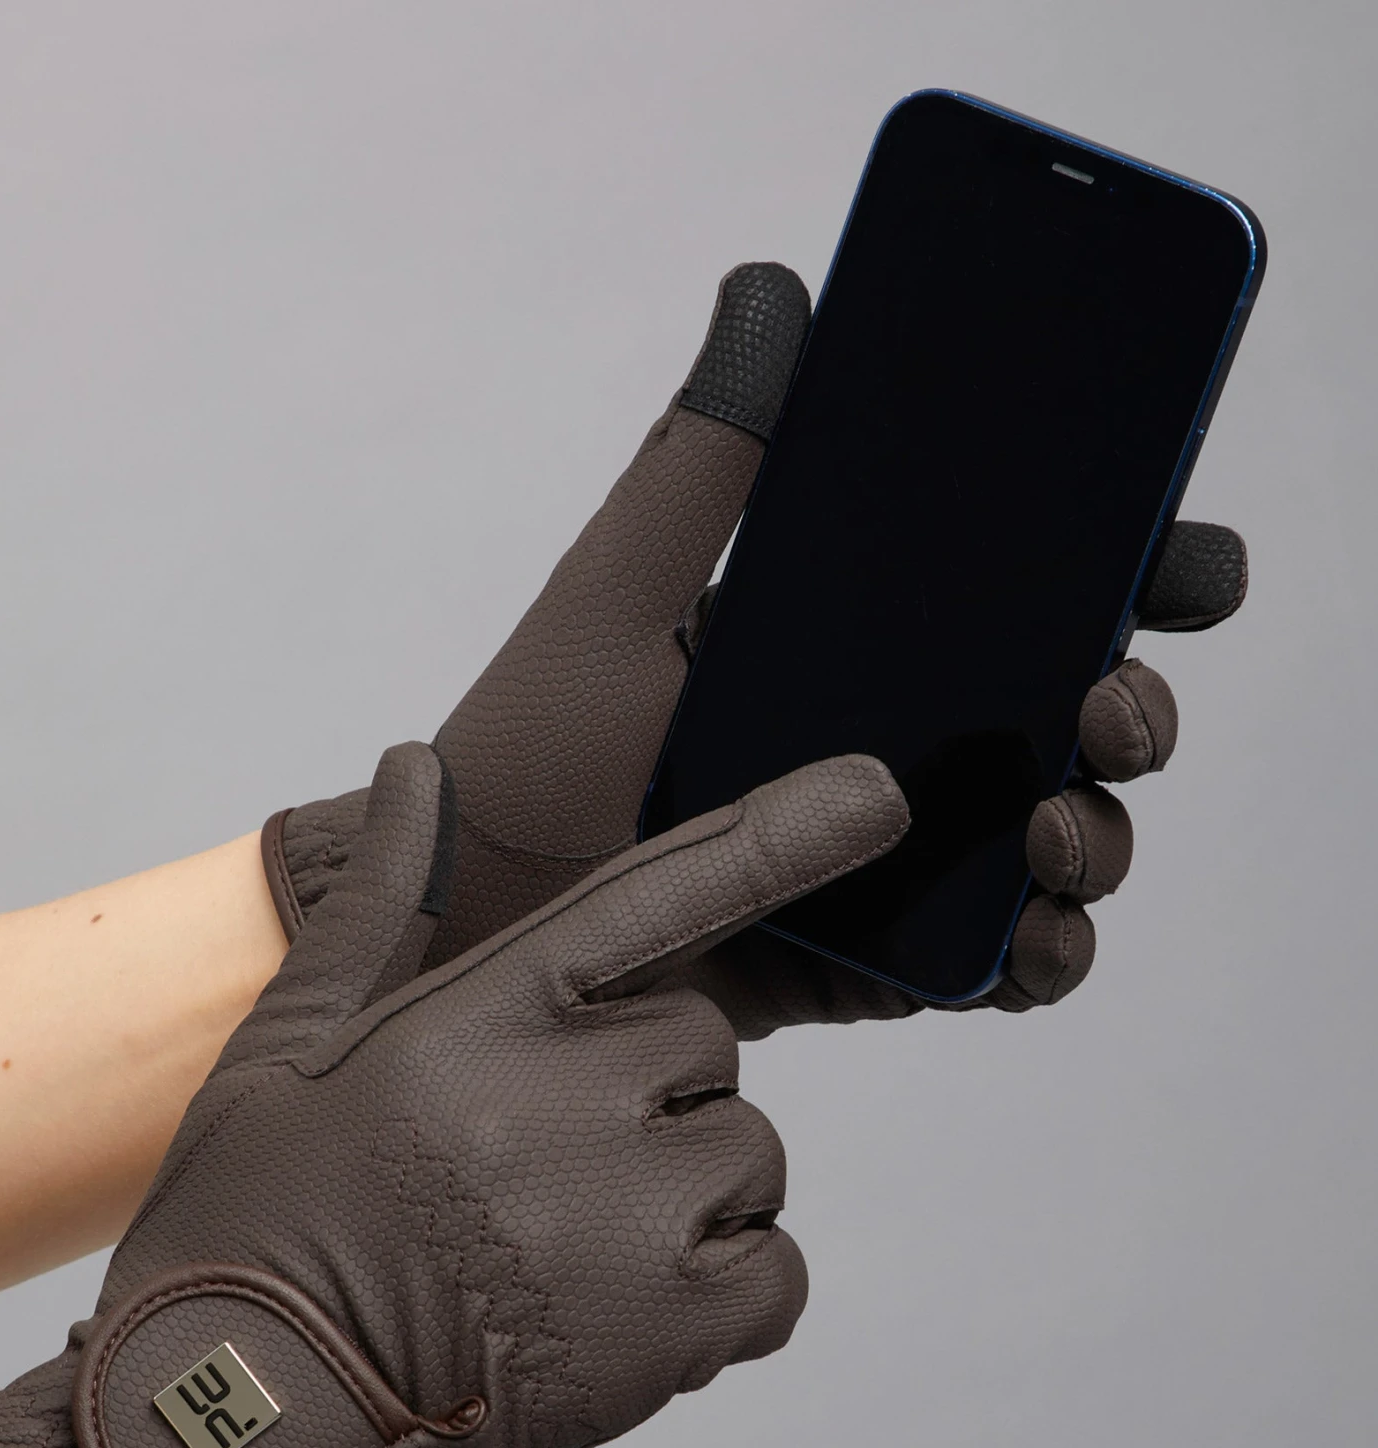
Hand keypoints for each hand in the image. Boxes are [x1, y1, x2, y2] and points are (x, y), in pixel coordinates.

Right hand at [0, 748, 907, 1447]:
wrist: (224, 1435)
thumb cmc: (248, 1230)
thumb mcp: (289, 1046)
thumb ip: (382, 899)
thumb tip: (413, 765)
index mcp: (479, 1014)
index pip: (657, 897)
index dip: (776, 837)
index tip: (875, 792)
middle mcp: (565, 1098)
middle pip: (704, 1043)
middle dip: (652, 1090)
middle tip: (543, 1167)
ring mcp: (623, 1218)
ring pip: (745, 1154)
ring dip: (688, 1193)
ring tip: (560, 1255)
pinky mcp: (661, 1336)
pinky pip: (774, 1273)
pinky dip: (726, 1291)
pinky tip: (620, 1316)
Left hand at [264, 264, 1248, 1033]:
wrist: (474, 917)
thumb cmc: (533, 745)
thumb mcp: (619, 588)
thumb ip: (707, 460)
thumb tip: (775, 286)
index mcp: (853, 643)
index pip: (1023, 596)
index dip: (1122, 572)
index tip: (1172, 558)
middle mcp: (893, 745)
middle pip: (1066, 720)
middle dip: (1129, 709)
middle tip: (1112, 701)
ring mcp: (893, 857)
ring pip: (1054, 840)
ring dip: (1099, 833)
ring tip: (1060, 827)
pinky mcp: (874, 959)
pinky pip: (995, 962)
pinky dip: (1043, 955)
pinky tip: (1035, 936)